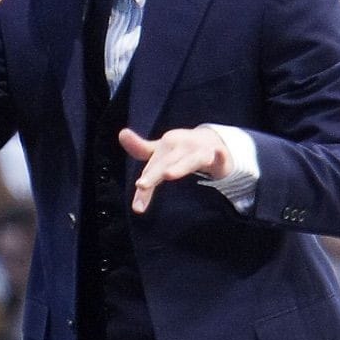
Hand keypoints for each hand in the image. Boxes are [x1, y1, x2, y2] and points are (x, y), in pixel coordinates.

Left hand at [118, 126, 233, 213]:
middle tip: (141, 185)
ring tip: (168, 175)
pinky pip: (217, 155)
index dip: (145, 185)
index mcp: (166, 146)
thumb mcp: (161, 151)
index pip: (152, 168)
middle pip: (165, 163)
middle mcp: (180, 146)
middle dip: (153, 174)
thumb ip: (140, 149)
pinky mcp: (217, 153)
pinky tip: (218, 154)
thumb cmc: (181, 150)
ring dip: (180, 166)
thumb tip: (121, 133)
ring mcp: (199, 148)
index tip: (137, 207)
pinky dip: (218, 155)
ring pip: (189, 160)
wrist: (212, 140)